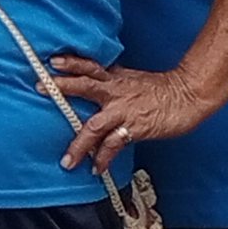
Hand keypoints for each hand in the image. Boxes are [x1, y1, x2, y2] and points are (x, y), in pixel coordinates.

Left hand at [43, 51, 215, 176]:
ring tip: (65, 161)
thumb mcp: (131, 79)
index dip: (72, 62)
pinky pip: (114, 145)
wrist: (188, 96)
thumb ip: (111, 80)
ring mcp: (124, 110)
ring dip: (78, 144)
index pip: (89, 66)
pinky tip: (94, 169)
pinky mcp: (134, 128)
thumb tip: (91, 80)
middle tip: (39, 86)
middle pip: (85, 85)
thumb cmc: (160, 89)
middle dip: (62, 86)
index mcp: (115, 78)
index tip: (53, 60)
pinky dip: (103, 159)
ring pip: (94, 125)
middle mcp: (116, 92)